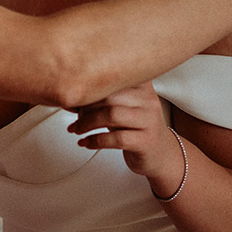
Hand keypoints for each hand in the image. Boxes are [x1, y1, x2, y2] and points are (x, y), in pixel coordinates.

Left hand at [67, 82, 181, 179]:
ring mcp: (149, 121)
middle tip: (74, 114)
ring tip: (77, 129)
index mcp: (142, 85)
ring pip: (112, 115)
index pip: (113, 77)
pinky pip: (116, 139)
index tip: (73, 94)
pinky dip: (95, 141)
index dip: (89, 85)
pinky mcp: (146, 142)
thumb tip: (70, 92)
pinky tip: (85, 143)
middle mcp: (148, 100)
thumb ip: (105, 95)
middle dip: (85, 106)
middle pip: (109, 96)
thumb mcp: (125, 105)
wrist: (160, 154)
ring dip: (87, 123)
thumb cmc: (135, 126)